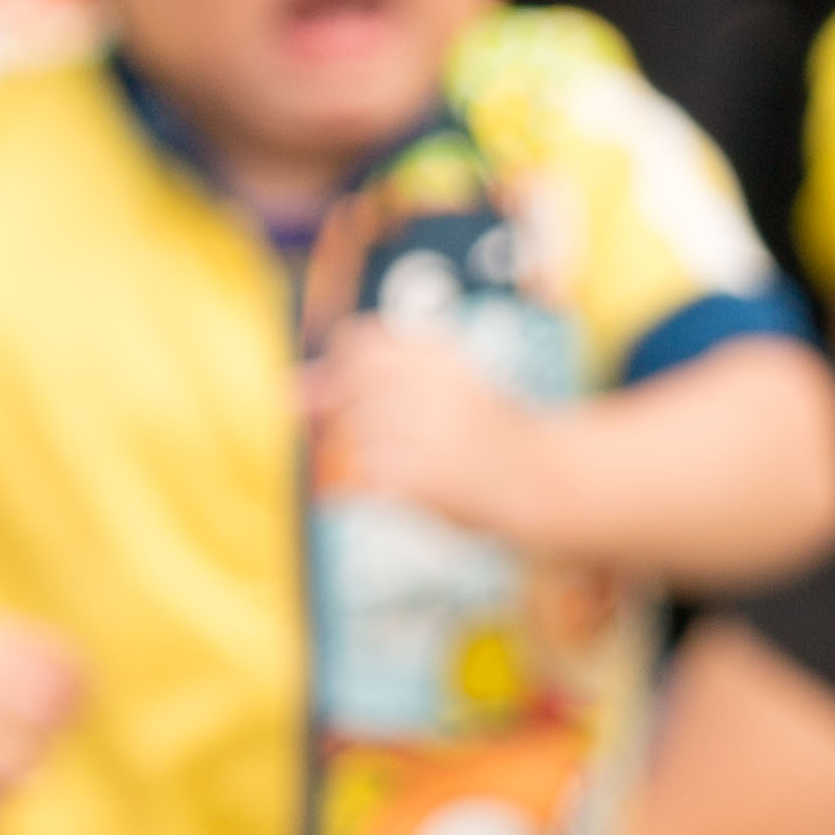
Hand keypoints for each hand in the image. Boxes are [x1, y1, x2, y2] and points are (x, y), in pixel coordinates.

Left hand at [309, 321, 552, 548]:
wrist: (548, 485)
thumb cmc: (485, 436)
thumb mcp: (437, 390)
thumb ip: (361, 384)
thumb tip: (285, 392)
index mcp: (442, 355)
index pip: (361, 344)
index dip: (350, 373)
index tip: (369, 397)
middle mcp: (434, 386)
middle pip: (352, 392)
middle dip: (366, 422)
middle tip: (411, 442)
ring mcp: (429, 432)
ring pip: (356, 437)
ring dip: (378, 459)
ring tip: (425, 466)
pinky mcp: (422, 476)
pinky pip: (366, 477)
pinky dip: (381, 489)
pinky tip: (418, 488)